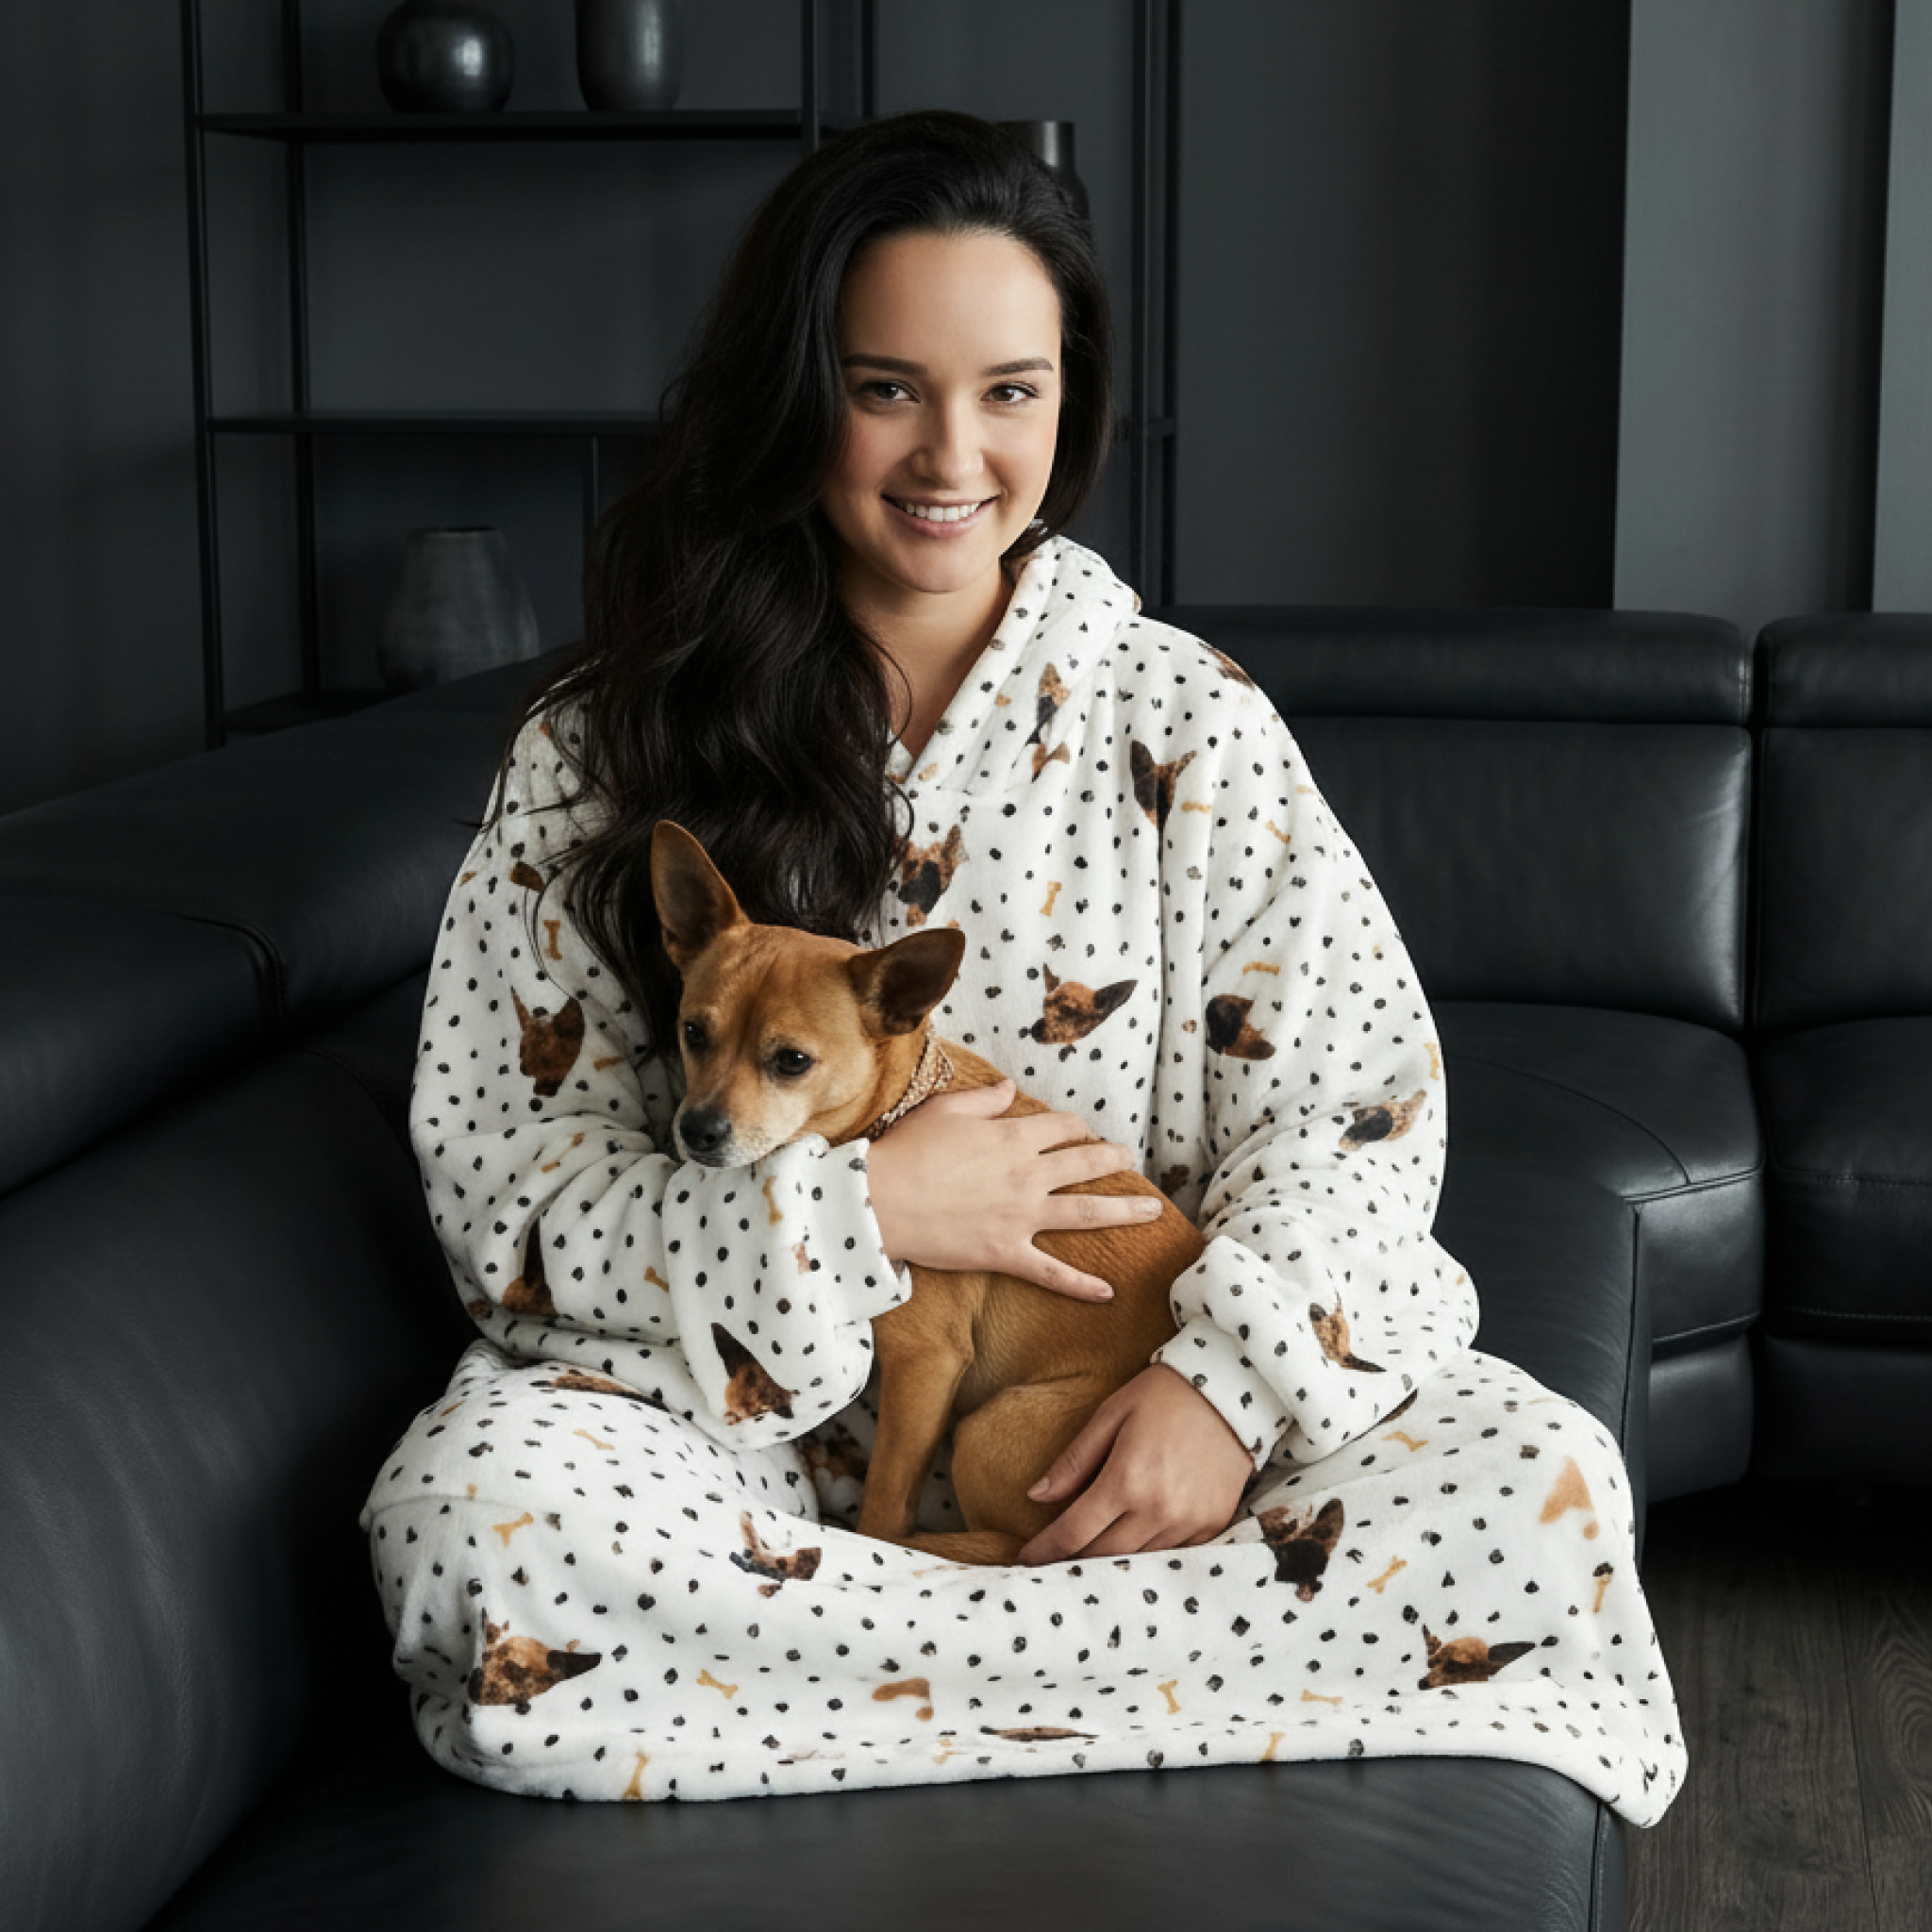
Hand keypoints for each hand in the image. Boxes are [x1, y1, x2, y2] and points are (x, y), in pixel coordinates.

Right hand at [866, 1078, 1162, 1300]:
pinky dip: (1081, 1285)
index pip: (1063, 1127)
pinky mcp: (1006, 1253)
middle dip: (1114, 1159)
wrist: (880, 1200)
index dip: (1077, 1127)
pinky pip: (1052, 1272)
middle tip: (1131, 1160)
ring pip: (1086, 1211)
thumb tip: (1010, 1088)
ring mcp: (1021, 1216)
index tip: (1082, 1131)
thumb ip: (985, 1099)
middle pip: (1086, 1163)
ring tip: (1151, 1211)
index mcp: (1014, 1138)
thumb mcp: (945, 1110)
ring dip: (1124, 1210)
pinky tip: (1108, 1292)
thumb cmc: (907, 1151)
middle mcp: (1027, 1175)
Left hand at [1017, 1364, 1253, 1563]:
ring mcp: (1189, 1522)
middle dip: (1073, 1561)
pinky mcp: (1213, 1524)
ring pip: (1137, 1561)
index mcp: (1126, 1480)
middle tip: (1053, 1562)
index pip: (1073, 1532)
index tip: (1026, 1559)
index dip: (1046, 1550)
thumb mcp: (1111, 1414)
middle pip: (1103, 1555)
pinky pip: (1171, 1555)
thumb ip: (1074, 1460)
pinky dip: (1148, 1553)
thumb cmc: (1164, 1395)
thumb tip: (1036, 1496)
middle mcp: (1158, 1509)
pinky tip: (1132, 1546)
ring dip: (1111, 1561)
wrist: (1233, 1392)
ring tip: (1088, 1557)